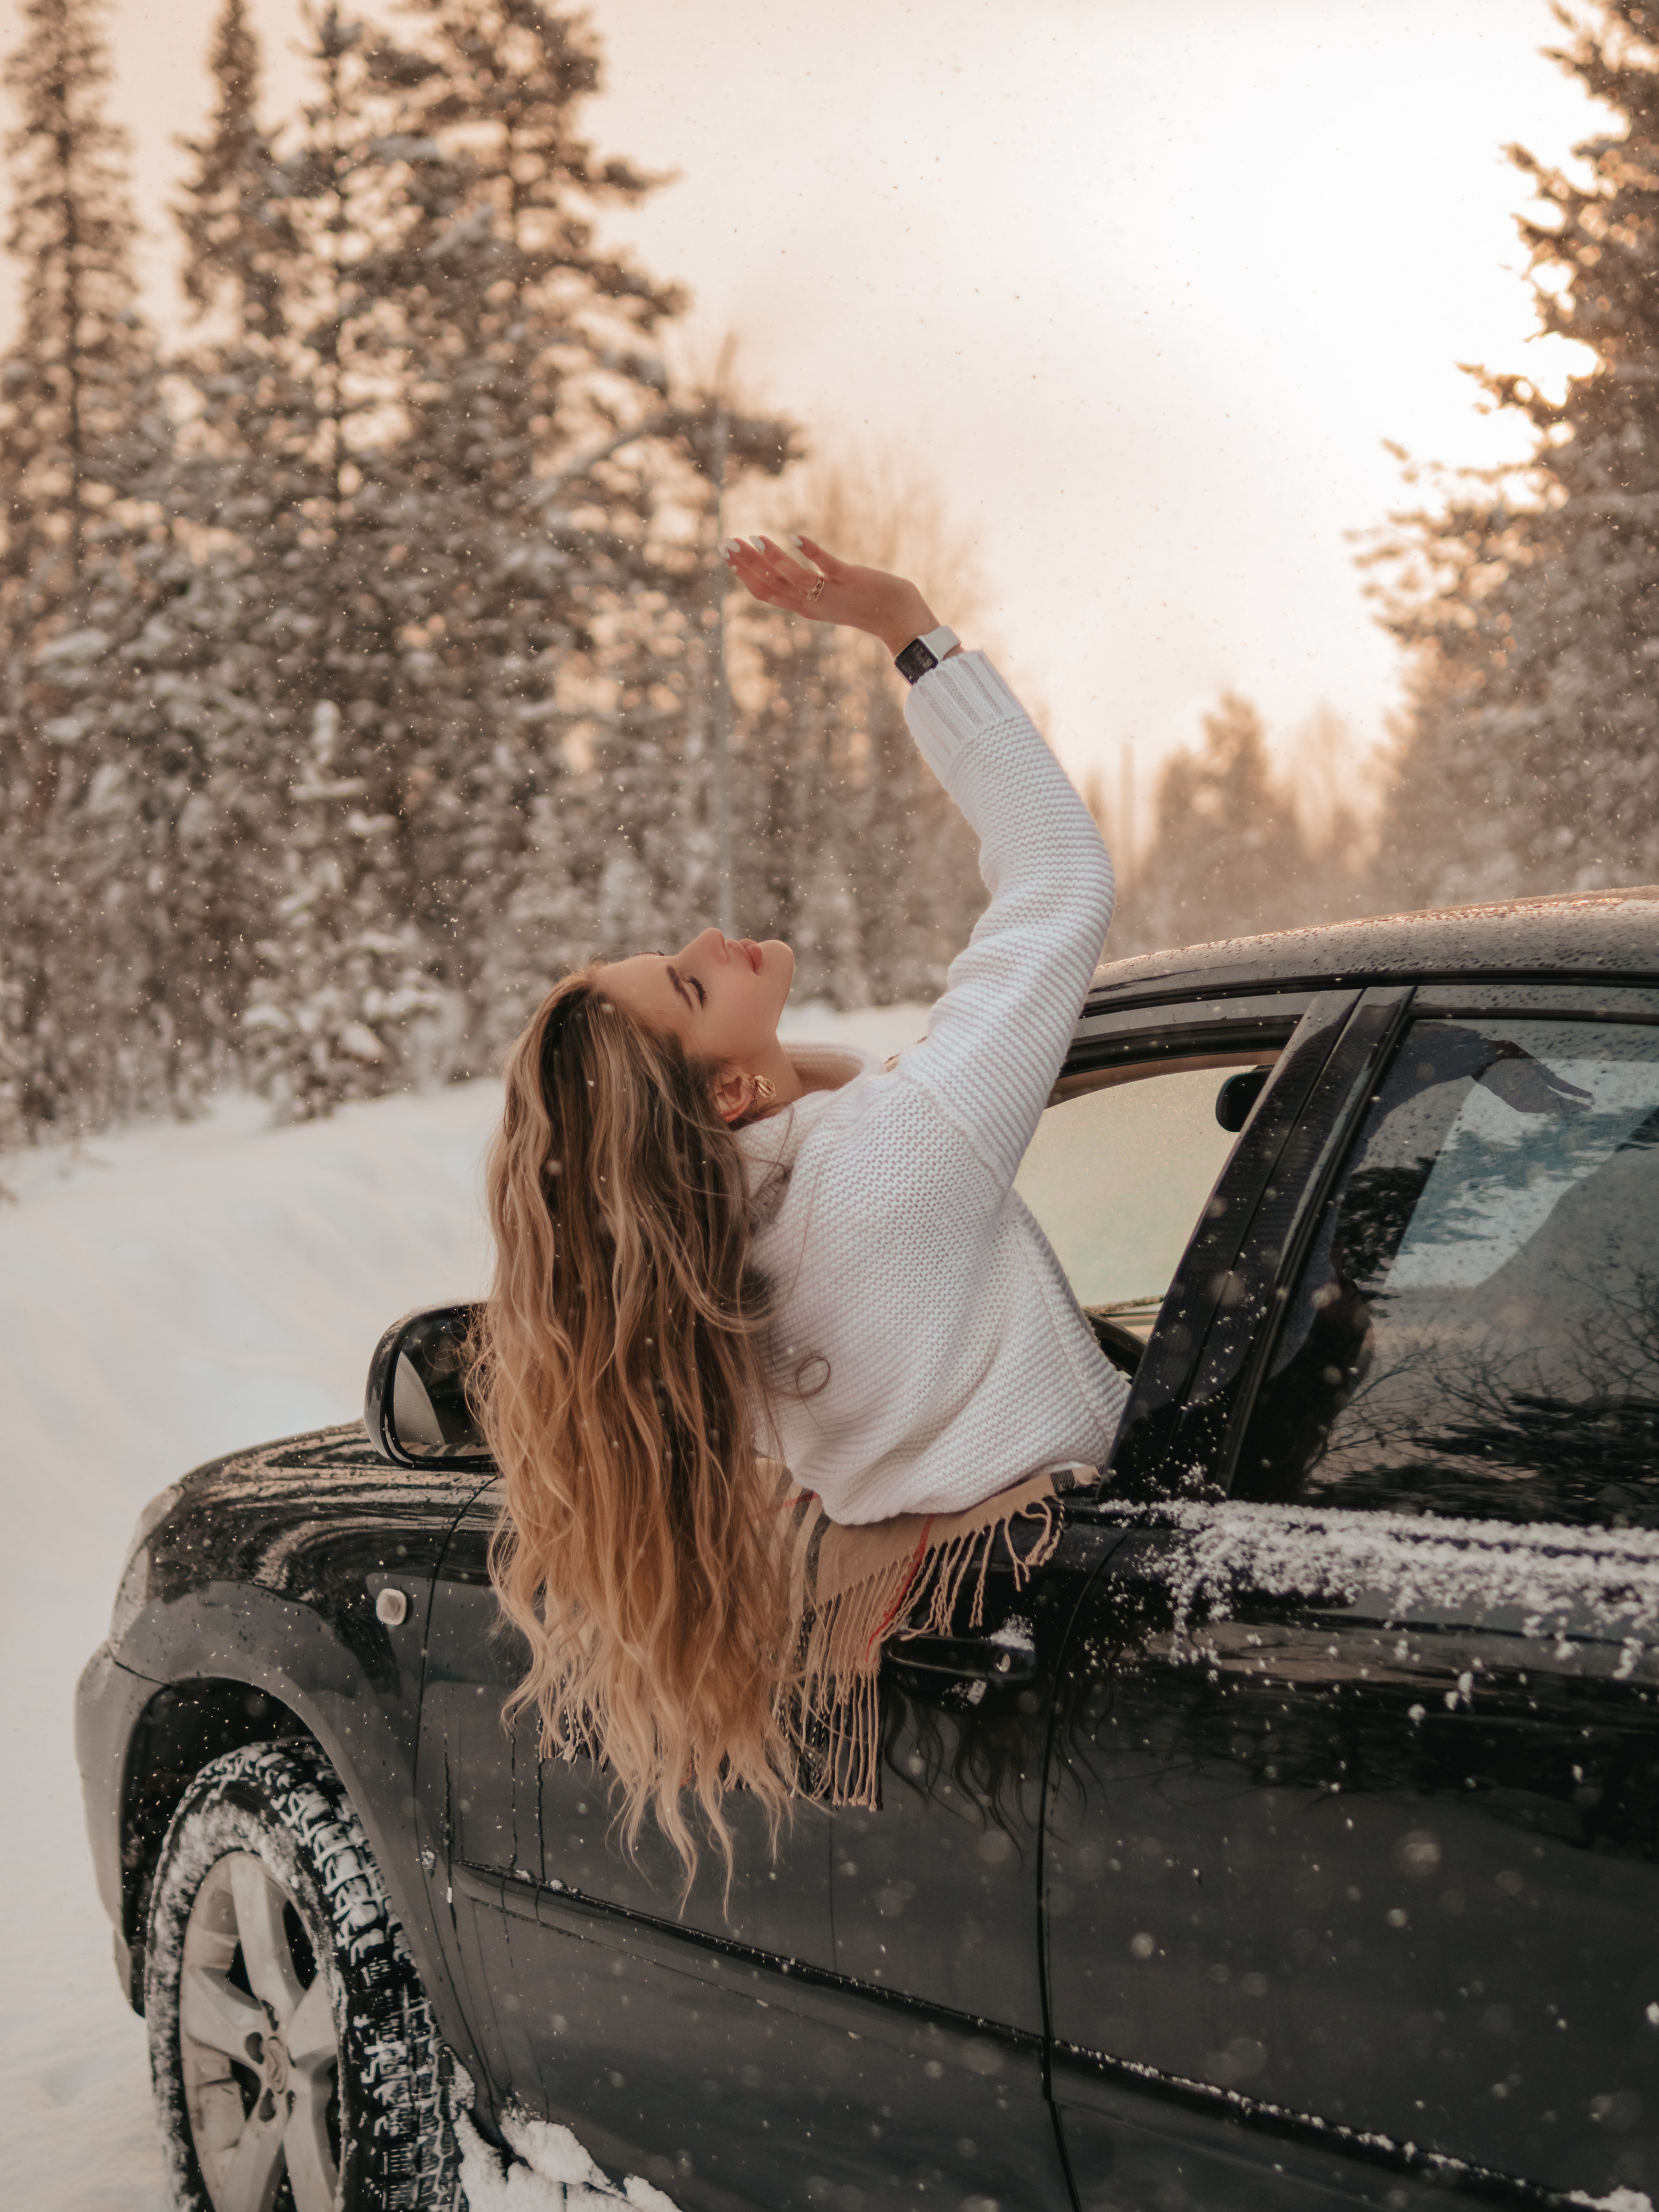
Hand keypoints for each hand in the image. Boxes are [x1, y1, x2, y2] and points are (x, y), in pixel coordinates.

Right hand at [721, 532, 940, 657]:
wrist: (897, 617)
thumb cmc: (865, 605)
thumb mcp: (829, 599)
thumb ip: (809, 587)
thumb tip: (791, 568)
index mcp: (805, 608)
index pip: (766, 593)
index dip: (744, 575)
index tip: (728, 556)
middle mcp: (813, 604)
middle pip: (772, 585)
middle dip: (747, 565)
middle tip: (726, 544)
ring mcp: (831, 593)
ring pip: (794, 578)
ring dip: (773, 558)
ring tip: (754, 538)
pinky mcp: (851, 580)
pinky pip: (827, 567)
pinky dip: (811, 552)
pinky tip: (796, 537)